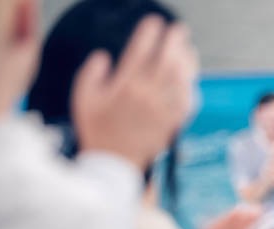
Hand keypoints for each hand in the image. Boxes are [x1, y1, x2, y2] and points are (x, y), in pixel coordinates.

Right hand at [72, 16, 198, 169]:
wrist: (112, 163)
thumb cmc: (95, 130)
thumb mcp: (82, 98)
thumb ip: (91, 74)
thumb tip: (103, 56)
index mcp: (123, 86)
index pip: (140, 51)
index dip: (148, 33)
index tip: (154, 21)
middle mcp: (146, 95)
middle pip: (166, 61)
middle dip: (174, 41)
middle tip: (179, 30)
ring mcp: (161, 109)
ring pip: (180, 79)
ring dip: (187, 61)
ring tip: (189, 50)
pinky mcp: (171, 123)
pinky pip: (187, 102)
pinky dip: (191, 87)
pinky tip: (191, 79)